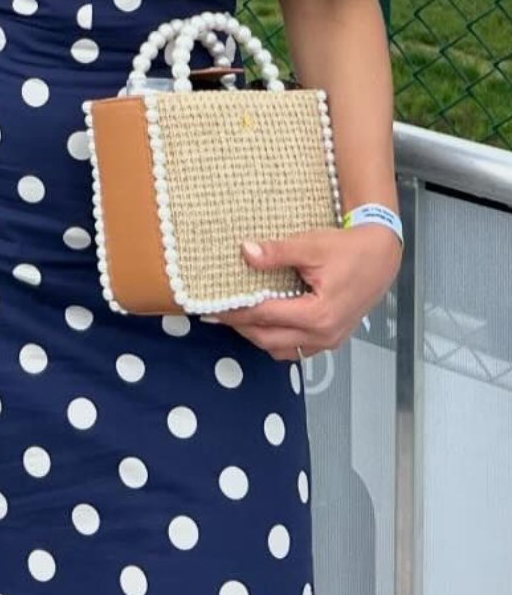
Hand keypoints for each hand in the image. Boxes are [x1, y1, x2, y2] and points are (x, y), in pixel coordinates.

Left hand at [201, 224, 402, 360]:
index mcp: (317, 315)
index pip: (264, 316)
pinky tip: (264, 324)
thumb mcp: (311, 245)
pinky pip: (297, 349)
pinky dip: (276, 339)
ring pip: (281, 349)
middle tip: (218, 313)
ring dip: (257, 336)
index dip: (236, 311)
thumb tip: (245, 252)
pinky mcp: (331, 339)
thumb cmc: (350, 250)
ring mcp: (328, 341)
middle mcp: (323, 335)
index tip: (213, 306)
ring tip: (238, 318)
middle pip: (268, 339)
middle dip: (241, 327)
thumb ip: (277, 252)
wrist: (382, 256)